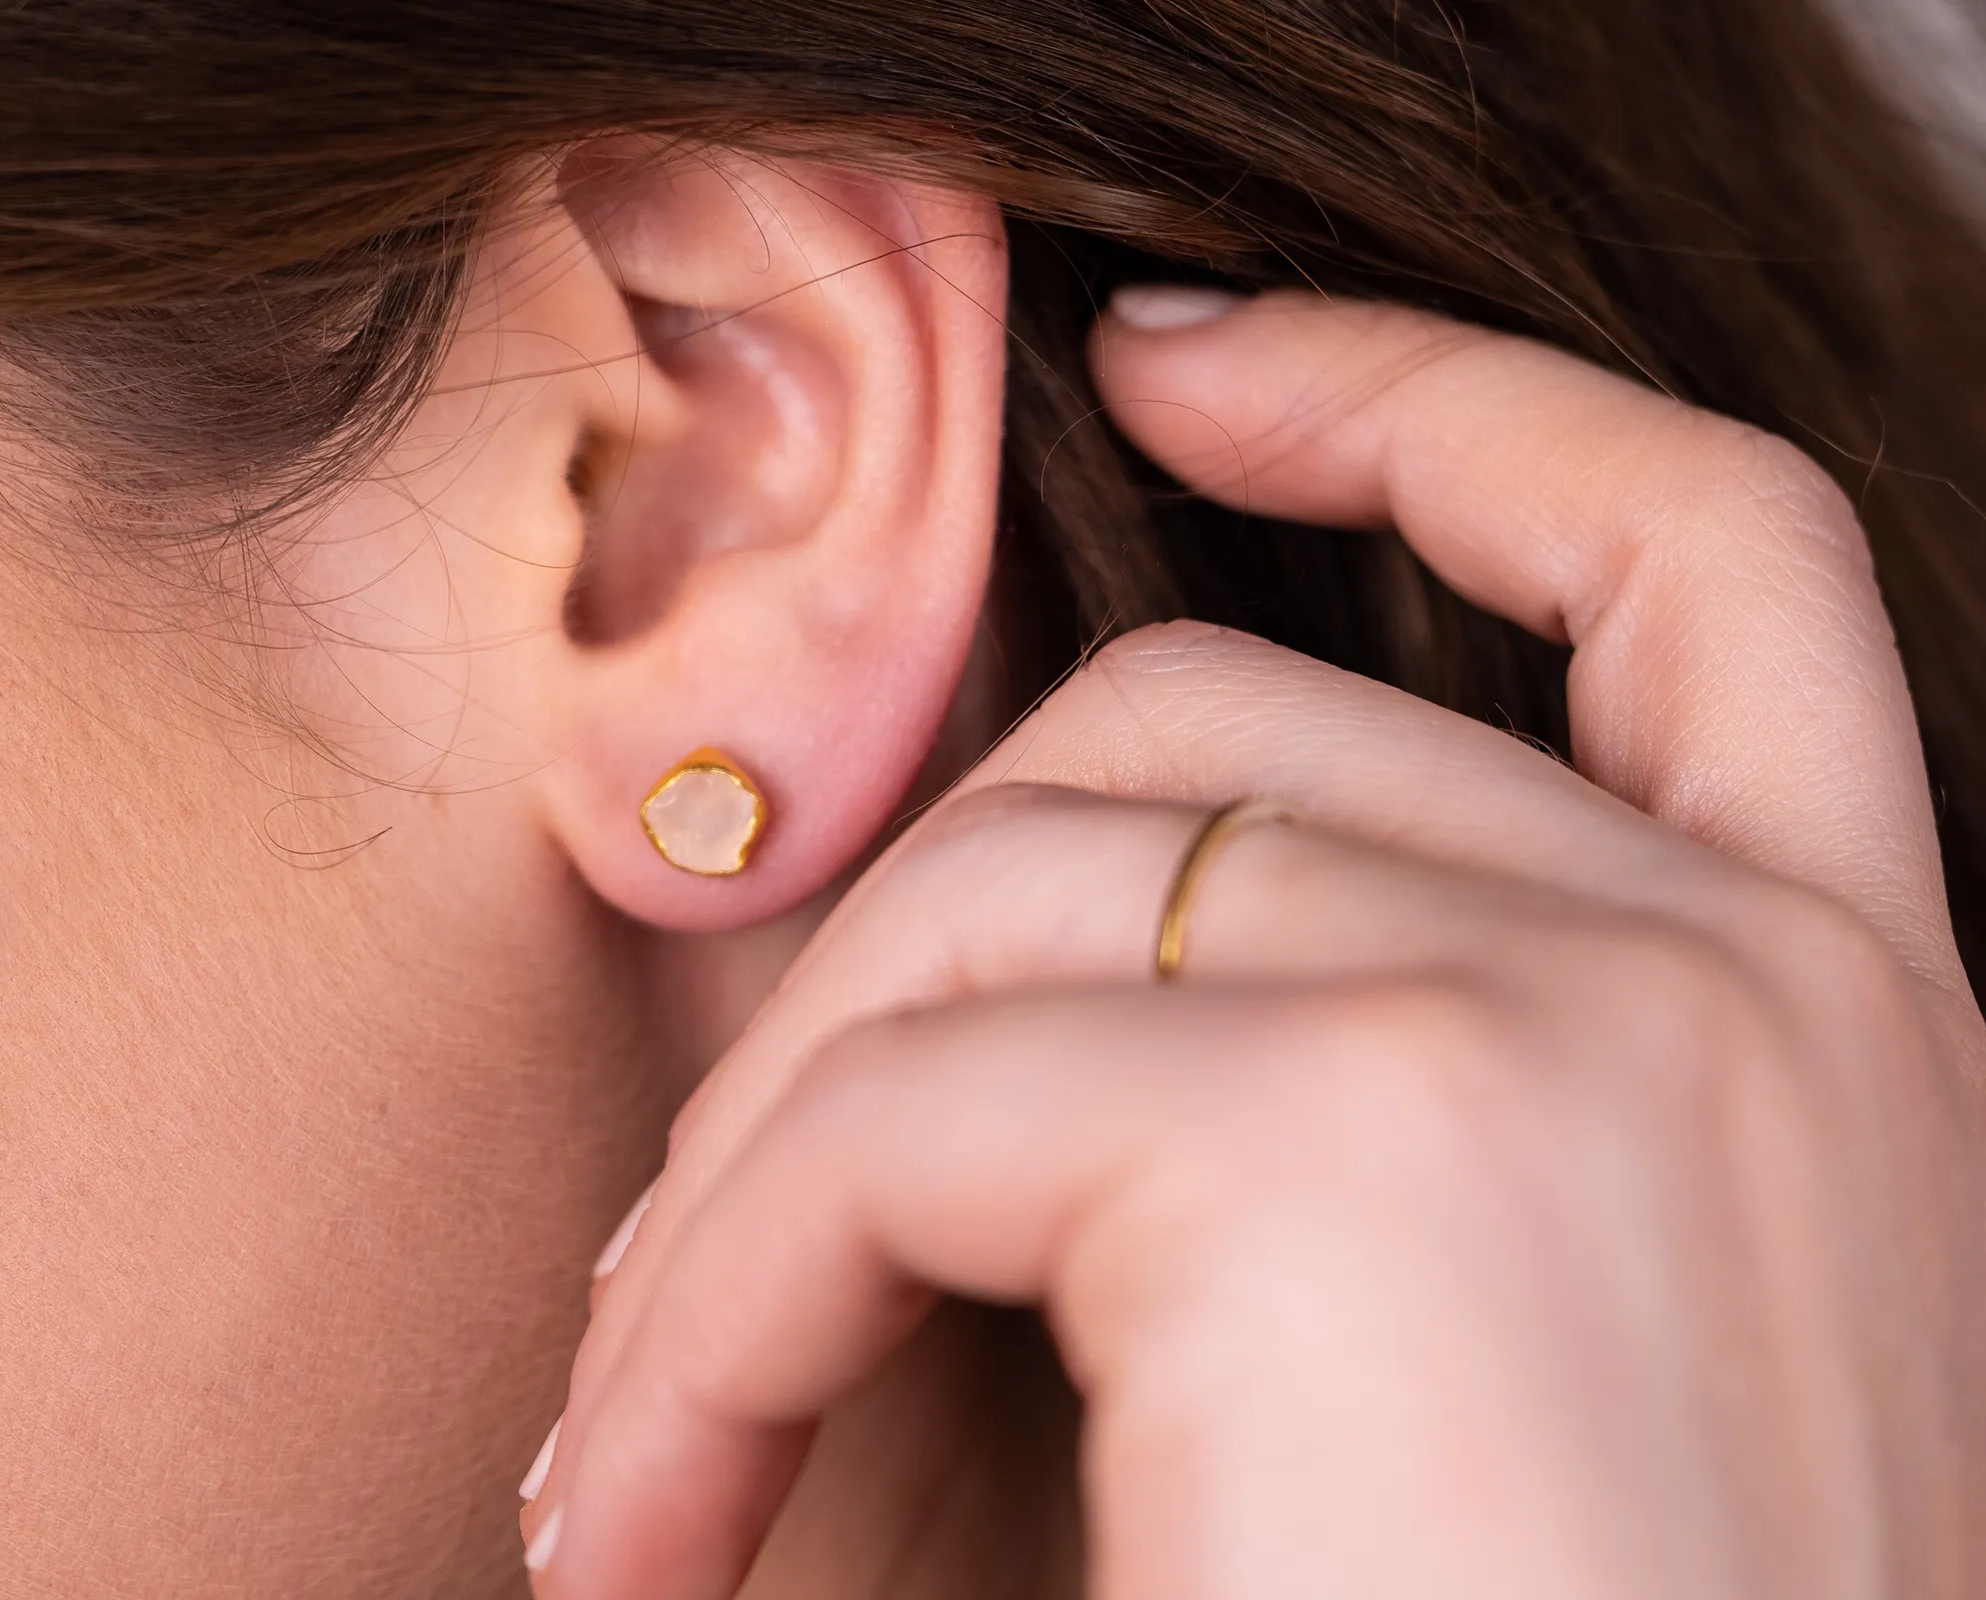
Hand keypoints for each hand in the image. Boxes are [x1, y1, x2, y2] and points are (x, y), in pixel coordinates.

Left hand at [520, 294, 1985, 1598]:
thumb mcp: (1486, 1351)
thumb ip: (1336, 1084)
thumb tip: (982, 965)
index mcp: (1830, 1012)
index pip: (1704, 550)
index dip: (1444, 402)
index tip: (1188, 370)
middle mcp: (1760, 976)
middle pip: (1194, 741)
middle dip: (892, 958)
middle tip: (710, 1267)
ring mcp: (1596, 1028)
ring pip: (1007, 904)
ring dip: (764, 1167)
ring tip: (658, 1436)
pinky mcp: (1375, 1144)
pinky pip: (900, 1121)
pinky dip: (719, 1314)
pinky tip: (650, 1529)